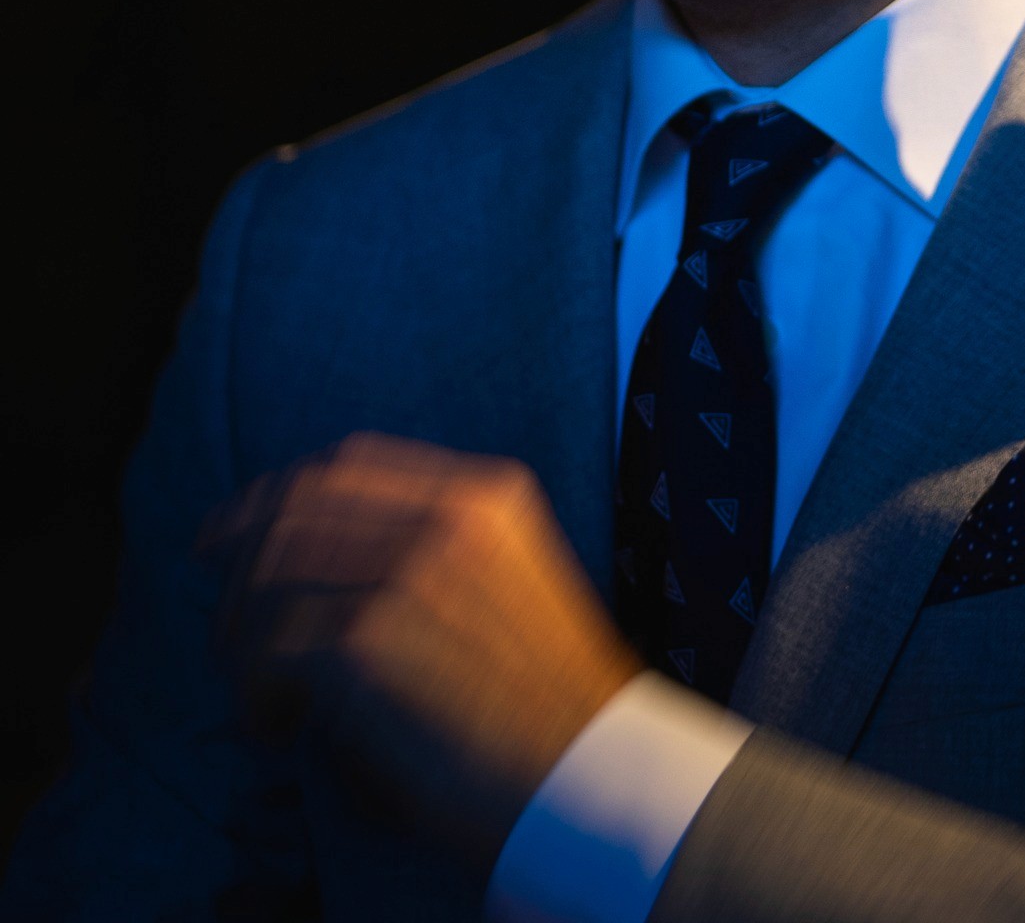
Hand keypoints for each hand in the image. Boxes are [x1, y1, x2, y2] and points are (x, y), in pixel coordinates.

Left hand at [201, 432, 639, 870]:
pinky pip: (266, 646)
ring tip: (259, 689)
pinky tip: (279, 725)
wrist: (590, 772)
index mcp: (486, 494)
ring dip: (242, 636)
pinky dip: (255, 691)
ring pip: (270, 574)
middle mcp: (446, 516)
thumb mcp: (516, 581)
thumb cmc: (552, 699)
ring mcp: (407, 571)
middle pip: (296, 506)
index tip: (233, 531)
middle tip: (222, 622)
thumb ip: (442, 548)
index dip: (277, 493)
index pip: (350, 463)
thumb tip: (326, 552)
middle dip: (238, 560)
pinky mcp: (370, 640)